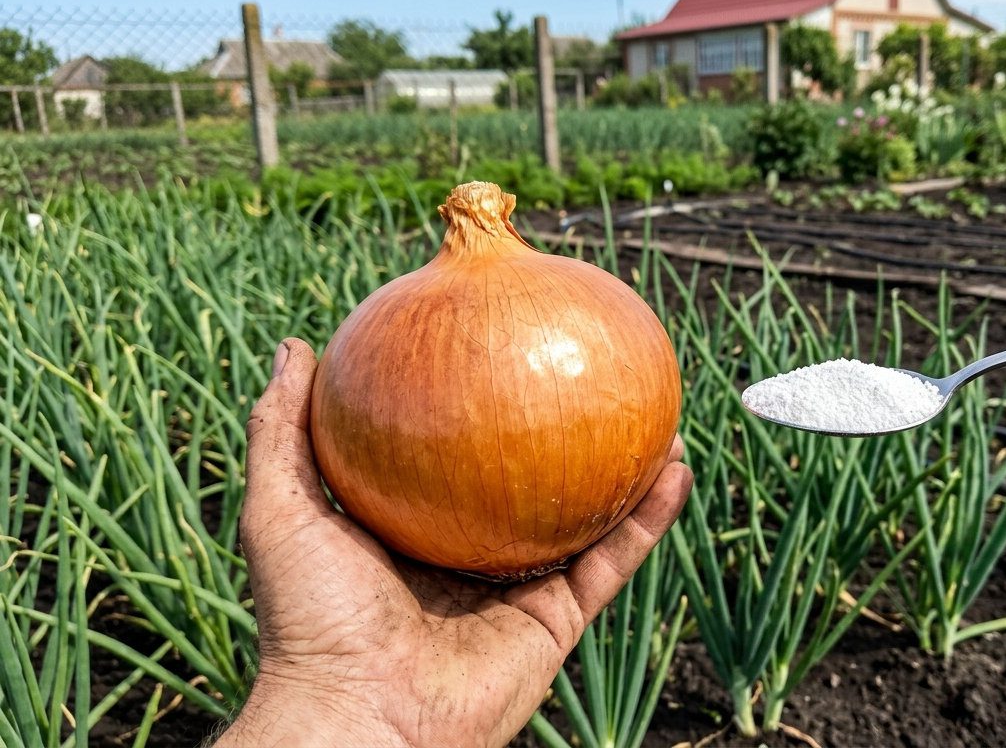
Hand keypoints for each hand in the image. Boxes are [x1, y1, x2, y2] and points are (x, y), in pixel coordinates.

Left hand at [215, 338, 693, 747]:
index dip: (485, 412)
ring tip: (660, 417)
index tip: (508, 354)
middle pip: (530, 486)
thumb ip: (282, 430)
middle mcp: (470, 559)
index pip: (456, 460)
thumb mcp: (280, 509)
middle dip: (567, 438)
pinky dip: (650, 520)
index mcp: (412, 532)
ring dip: (628, 472)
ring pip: (587, 521)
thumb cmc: (308, 619)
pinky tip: (675, 471)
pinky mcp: (555, 624)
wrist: (357, 719)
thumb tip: (296, 345)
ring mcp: (517, 592)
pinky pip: (612, 562)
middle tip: (593, 379)